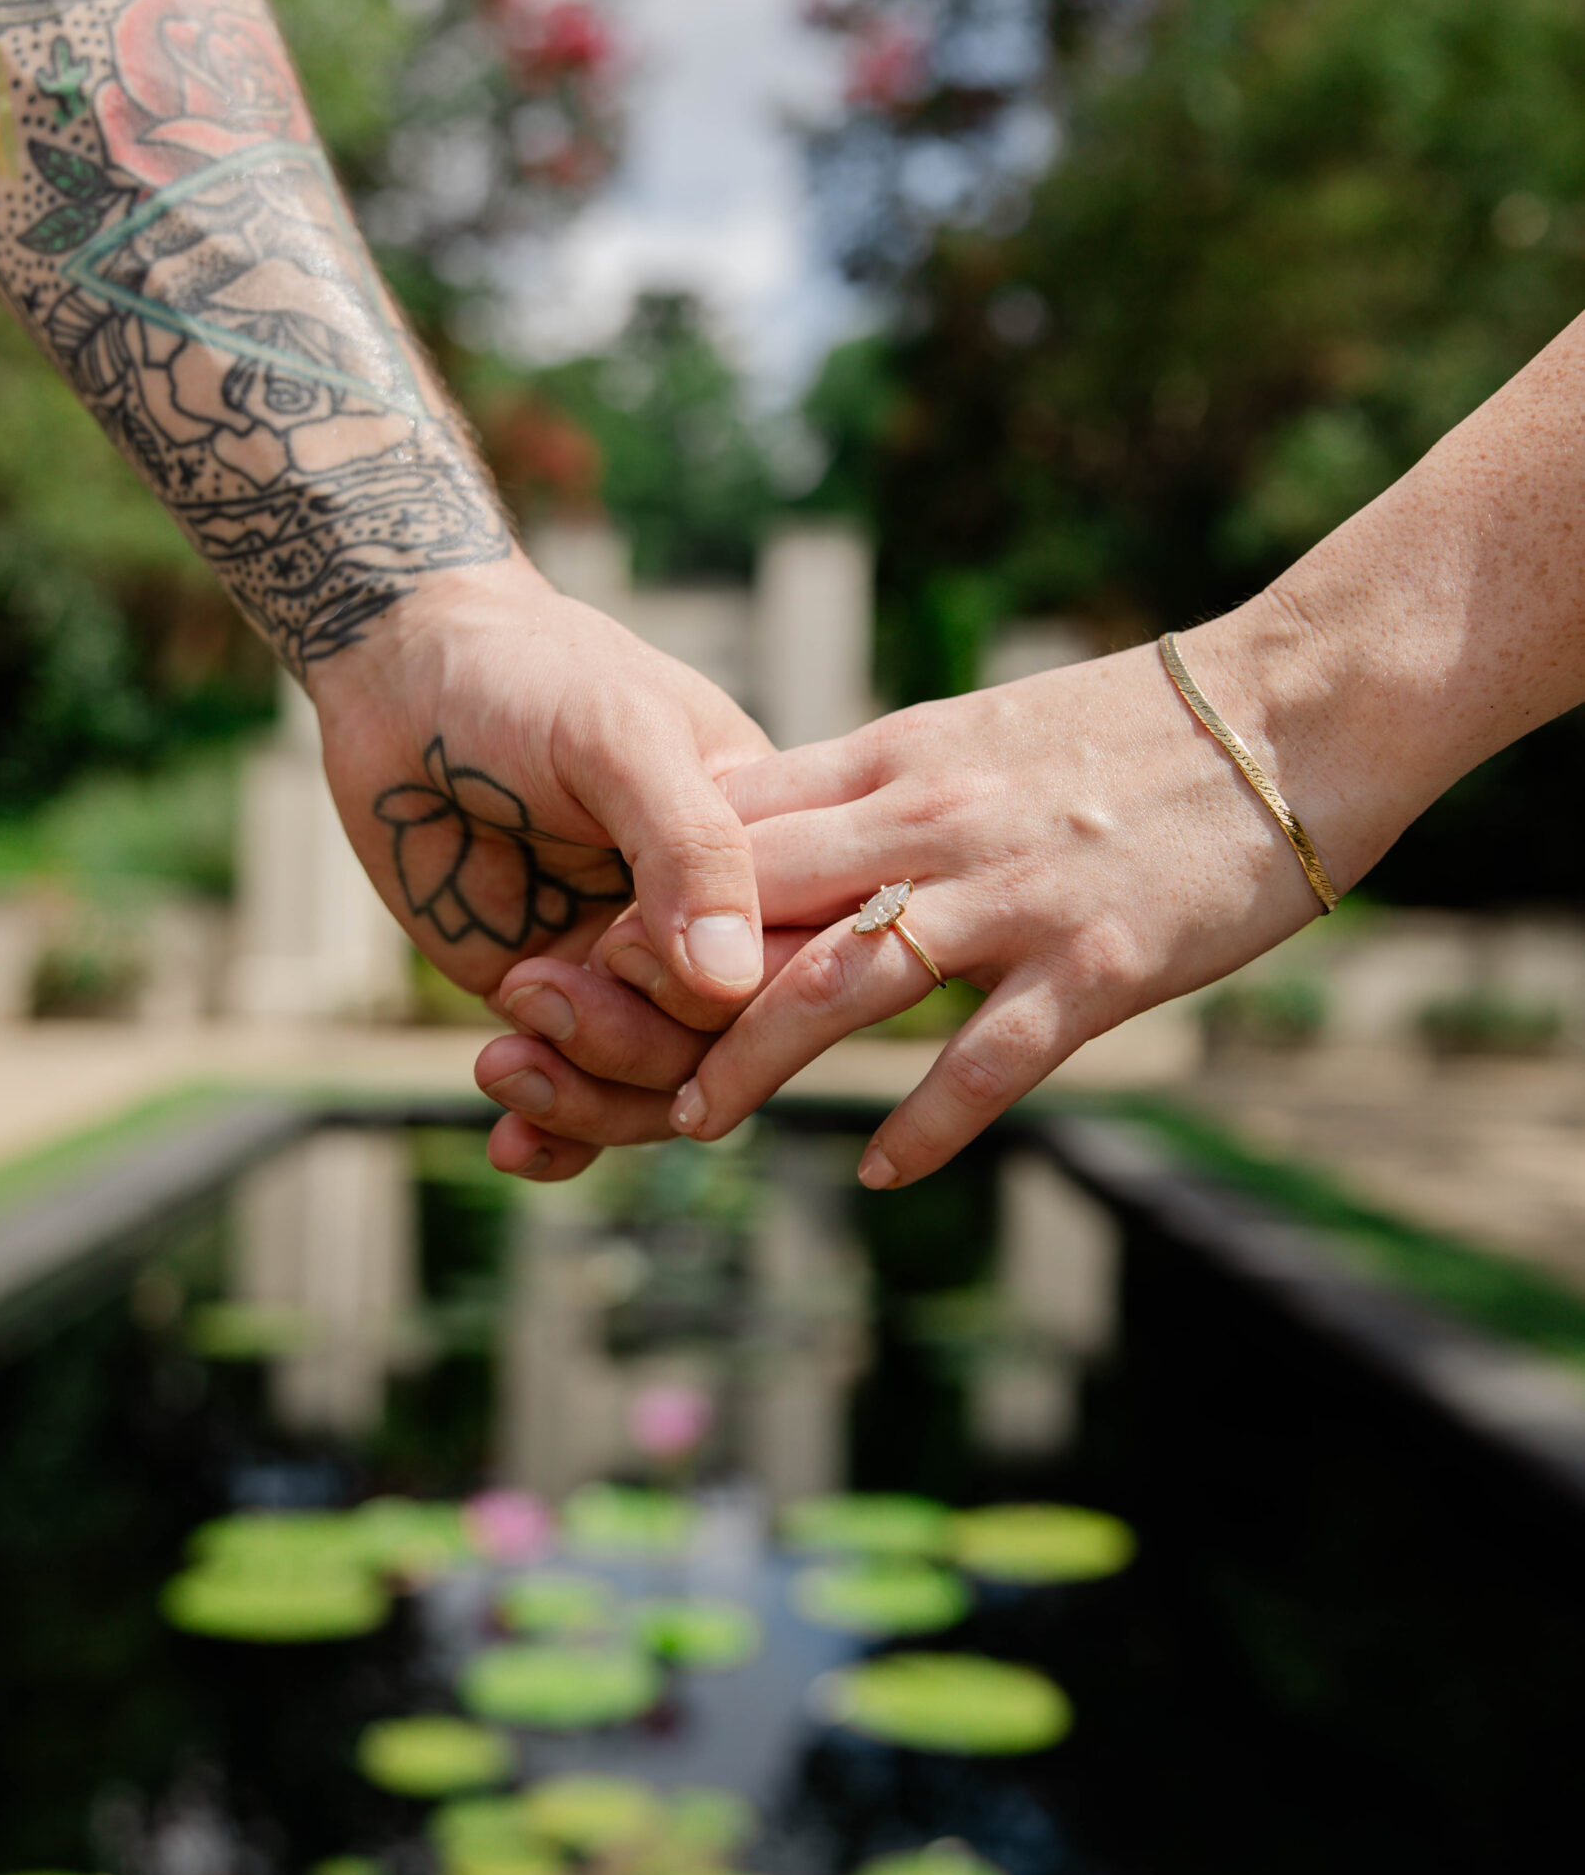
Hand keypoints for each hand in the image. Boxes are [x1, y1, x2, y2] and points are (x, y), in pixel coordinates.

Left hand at [312, 557, 775, 1174]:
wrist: (402, 674)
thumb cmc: (528, 676)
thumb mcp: (618, 735)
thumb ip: (686, 849)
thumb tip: (732, 988)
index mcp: (763, 850)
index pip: (780, 968)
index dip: (713, 998)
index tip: (617, 950)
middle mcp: (701, 918)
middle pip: (711, 1048)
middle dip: (624, 1044)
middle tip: (533, 985)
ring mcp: (622, 963)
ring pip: (646, 1086)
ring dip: (578, 1094)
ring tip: (502, 1058)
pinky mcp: (547, 988)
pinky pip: (577, 1093)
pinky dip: (552, 1134)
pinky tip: (512, 1144)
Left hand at [478, 612, 1403, 1187]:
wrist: (1295, 702)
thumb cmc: (1134, 728)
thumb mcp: (976, 732)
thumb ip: (879, 788)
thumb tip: (782, 837)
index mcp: (899, 758)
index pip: (735, 823)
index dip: (646, 895)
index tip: (579, 956)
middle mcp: (932, 821)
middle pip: (756, 906)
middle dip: (659, 983)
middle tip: (584, 1054)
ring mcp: (1011, 893)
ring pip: (842, 981)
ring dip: (753, 1059)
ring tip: (692, 1126)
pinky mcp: (1096, 959)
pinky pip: (988, 1055)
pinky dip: (926, 1121)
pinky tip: (878, 1172)